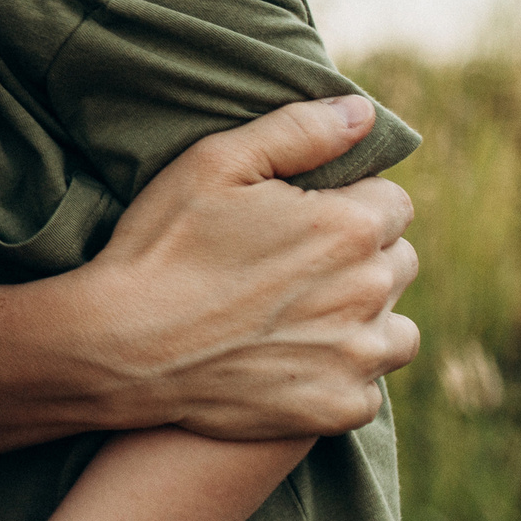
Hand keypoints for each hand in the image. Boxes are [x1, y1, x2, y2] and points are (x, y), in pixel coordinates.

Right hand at [81, 97, 420, 439]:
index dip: (349, 202)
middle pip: (400, 261)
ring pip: (398, 329)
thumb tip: (361, 113)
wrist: (119, 344)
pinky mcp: (336, 408)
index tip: (303, 215)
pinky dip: (342, 376)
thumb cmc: (162, 244)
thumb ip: (298, 130)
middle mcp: (368, 293)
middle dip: (361, 256)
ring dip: (365, 318)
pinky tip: (293, 360)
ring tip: (301, 313)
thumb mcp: (215, 163)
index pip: (393, 202)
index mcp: (349, 227)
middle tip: (294, 262)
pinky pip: (370, 389)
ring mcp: (357, 358)